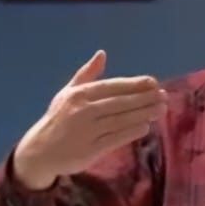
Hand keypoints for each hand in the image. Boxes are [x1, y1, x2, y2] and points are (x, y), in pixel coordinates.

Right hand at [12, 50, 167, 188]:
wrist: (40, 151)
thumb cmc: (58, 119)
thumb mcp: (67, 93)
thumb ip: (86, 74)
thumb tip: (102, 54)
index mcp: (79, 94)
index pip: (112, 87)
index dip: (134, 84)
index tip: (153, 83)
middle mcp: (83, 110)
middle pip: (120, 103)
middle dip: (144, 99)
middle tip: (164, 96)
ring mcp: (87, 131)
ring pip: (121, 120)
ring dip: (143, 114)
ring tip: (160, 109)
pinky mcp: (90, 150)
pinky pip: (116, 139)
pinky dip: (131, 132)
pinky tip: (145, 126)